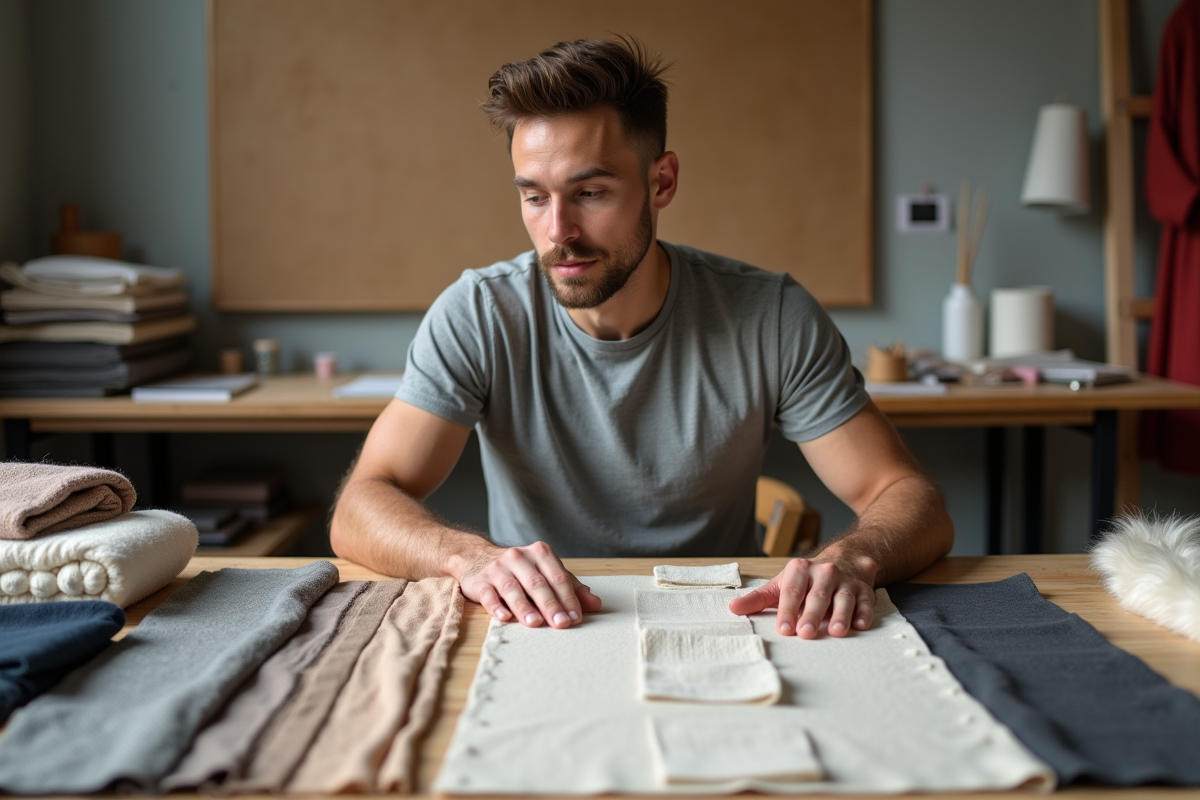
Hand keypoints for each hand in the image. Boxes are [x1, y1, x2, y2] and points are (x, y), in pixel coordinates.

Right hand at [458, 541, 601, 627]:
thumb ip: (570, 588)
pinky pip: (489, 594)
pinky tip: (504, 617)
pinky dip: (496, 606)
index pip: (558, 577)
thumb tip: (595, 604)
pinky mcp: (480, 581)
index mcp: (540, 553)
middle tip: (561, 624)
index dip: (568, 598)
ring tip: (535, 623)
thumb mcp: (546, 574)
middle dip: (550, 605)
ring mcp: (498, 568)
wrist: (477, 558)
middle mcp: (519, 557)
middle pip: (537, 583)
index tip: (576, 618)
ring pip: (513, 588)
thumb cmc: (520, 570)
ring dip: (524, 607)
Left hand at [728, 558, 874, 637]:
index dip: (787, 610)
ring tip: (836, 632)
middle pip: (817, 596)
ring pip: (843, 597)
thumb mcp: (780, 585)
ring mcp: (846, 580)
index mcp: (800, 570)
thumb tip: (732, 609)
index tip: (783, 629)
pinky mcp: (864, 589)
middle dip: (811, 615)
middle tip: (806, 634)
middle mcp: (824, 572)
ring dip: (841, 614)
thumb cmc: (806, 580)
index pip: (791, 591)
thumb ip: (758, 599)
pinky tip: (862, 625)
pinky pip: (866, 600)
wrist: (844, 560)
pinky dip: (865, 612)